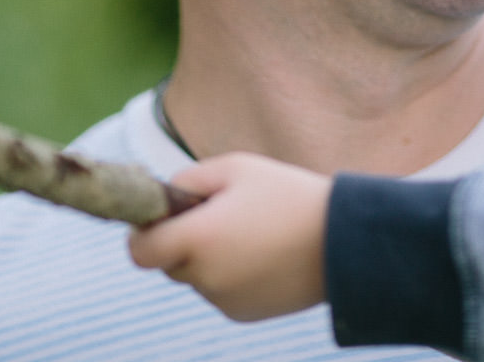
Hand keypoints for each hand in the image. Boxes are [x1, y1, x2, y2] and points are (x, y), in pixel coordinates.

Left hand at [128, 152, 332, 320]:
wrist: (343, 241)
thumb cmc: (288, 195)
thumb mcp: (237, 168)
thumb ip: (189, 180)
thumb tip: (165, 198)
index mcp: (197, 238)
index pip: (139, 251)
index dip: (144, 234)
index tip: (163, 218)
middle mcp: (204, 275)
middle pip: (169, 263)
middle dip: (184, 242)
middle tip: (221, 217)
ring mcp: (223, 299)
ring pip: (198, 277)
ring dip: (211, 259)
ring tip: (254, 233)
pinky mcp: (242, 314)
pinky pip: (221, 292)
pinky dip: (232, 276)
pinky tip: (265, 256)